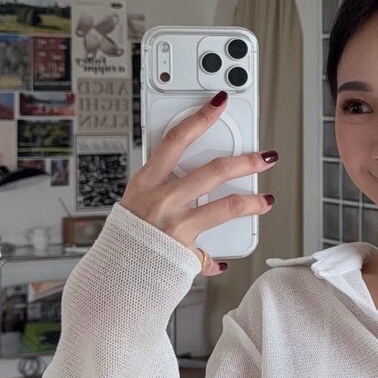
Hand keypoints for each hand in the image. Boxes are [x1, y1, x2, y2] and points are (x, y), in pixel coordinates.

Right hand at [119, 91, 276, 274]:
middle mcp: (163, 199)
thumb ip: (161, 190)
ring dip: (252, 202)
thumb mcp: (135, 202)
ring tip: (266, 200)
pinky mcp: (185, 249)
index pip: (177, 139)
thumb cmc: (124, 236)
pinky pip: (208, 255)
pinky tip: (222, 261)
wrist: (111, 273)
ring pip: (227, 205)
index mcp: (147, 181)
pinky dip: (214, 260)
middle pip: (214, 169)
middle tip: (264, 157)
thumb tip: (180, 183)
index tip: (219, 104)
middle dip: (246, 161)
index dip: (201, 118)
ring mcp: (176, 223)